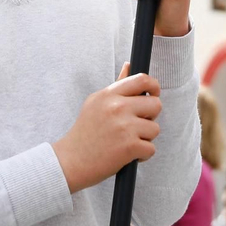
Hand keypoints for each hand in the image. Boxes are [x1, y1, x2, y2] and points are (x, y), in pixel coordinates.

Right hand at [53, 64, 162, 192]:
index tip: (154, 95)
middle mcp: (117, 107)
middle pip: (156, 104)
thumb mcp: (96, 103)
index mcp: (109, 95)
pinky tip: (127, 155)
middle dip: (151, 117)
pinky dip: (142, 155)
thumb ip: (117, 86)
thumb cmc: (85, 133)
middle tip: (137, 125)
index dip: (154, 86)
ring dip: (145, 138)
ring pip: (155, 128)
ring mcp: (124, 127)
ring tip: (127, 142)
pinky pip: (151, 148)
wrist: (70, 161)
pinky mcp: (129, 147)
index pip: (142, 79)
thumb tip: (129, 64)